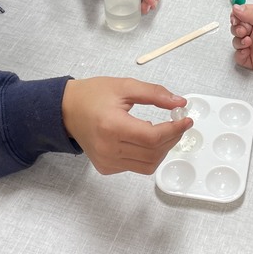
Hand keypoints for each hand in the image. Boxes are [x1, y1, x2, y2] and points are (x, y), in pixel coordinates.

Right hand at [61, 78, 191, 174]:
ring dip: (162, 149)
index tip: (186, 120)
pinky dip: (147, 155)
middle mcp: (108, 149)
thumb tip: (180, 103)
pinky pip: (136, 167)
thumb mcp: (125, 86)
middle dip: (172, 138)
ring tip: (163, 131)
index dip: (175, 130)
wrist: (66, 110)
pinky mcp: (106, 168)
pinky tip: (143, 138)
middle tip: (177, 124)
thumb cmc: (93, 95)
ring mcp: (106, 162)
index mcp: (112, 126)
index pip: (153, 137)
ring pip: (148, 164)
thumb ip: (154, 94)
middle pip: (153, 152)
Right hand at [230, 3, 252, 82]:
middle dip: (237, 28)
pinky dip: (239, 54)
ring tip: (248, 43)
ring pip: (236, 41)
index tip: (237, 19)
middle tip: (245, 31)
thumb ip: (251, 13)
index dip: (236, 15)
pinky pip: (239, 57)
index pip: (242, 13)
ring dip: (238, 41)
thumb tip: (236, 7)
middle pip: (237, 27)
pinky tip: (247, 52)